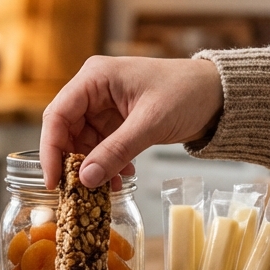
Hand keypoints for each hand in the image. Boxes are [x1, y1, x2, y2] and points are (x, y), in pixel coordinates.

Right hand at [40, 56, 222, 188]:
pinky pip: (101, 147)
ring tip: (109, 188)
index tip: (54, 180)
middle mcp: (94, 89)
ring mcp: (104, 106)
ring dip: (93, 167)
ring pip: (83, 143)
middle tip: (80, 191)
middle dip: (74, 163)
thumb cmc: (187, 92)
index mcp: (95, 77)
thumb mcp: (149, 123)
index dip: (51, 149)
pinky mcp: (117, 121)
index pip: (58, 114)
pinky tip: (123, 177)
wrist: (218, 94)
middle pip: (66, 131)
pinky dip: (108, 164)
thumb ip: (116, 151)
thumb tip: (85, 179)